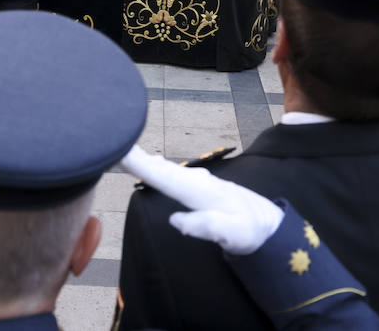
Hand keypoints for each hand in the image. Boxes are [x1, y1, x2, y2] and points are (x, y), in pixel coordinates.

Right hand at [120, 146, 281, 255]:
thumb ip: (208, 226)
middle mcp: (197, 182)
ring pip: (166, 168)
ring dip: (144, 159)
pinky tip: (152, 160)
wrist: (268, 224)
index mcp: (201, 192)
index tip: (120, 151)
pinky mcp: (199, 185)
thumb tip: (176, 219)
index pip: (165, 177)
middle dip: (135, 157)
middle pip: (161, 168)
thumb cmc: (250, 231)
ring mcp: (198, 182)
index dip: (141, 165)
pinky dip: (157, 165)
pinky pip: (172, 172)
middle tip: (110, 143)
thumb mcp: (235, 234)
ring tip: (123, 150)